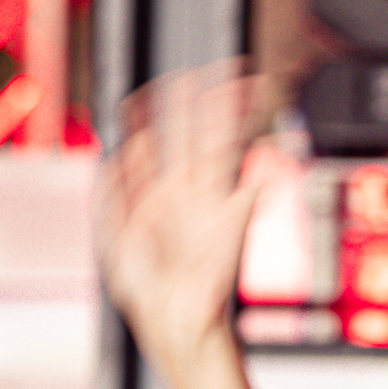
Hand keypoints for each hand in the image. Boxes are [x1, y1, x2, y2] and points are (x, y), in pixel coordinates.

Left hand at [95, 68, 270, 384]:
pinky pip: (252, 175)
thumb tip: (125, 147)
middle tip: (229, 66)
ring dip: (240, 111)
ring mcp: (213, 201)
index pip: (161, 135)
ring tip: (256, 80)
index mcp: (156, 191)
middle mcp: (187, 190)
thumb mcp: (113, 236)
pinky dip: (265, 151)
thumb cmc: (146, 291)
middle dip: (212, 95)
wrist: (173, 322)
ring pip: (225, 142)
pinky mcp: (235, 216)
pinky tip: (275, 126)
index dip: (163, 105)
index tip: (171, 79)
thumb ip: (115, 189)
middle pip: (199, 129)